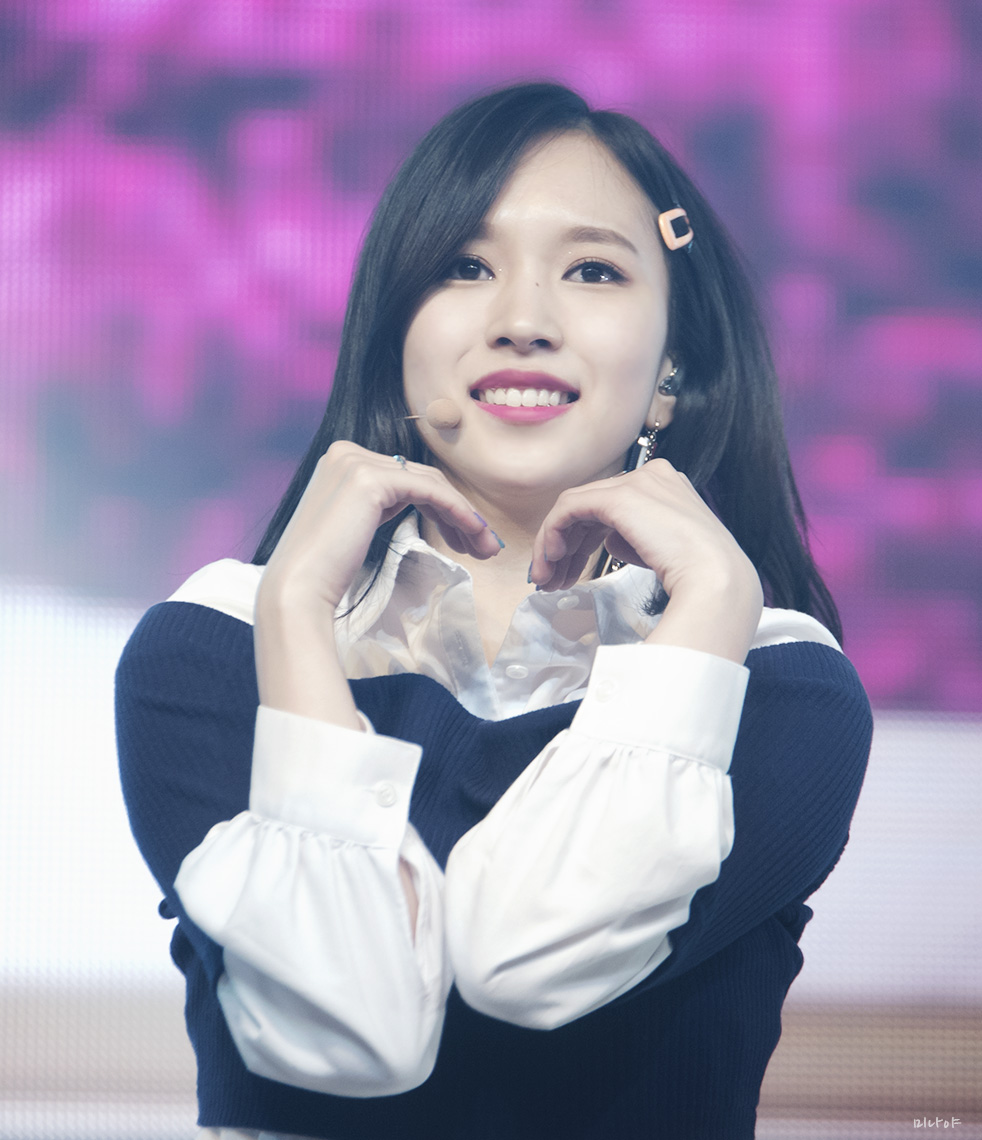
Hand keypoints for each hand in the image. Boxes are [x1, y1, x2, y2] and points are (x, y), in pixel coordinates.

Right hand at [260, 441, 501, 614]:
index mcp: (342, 460)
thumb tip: (425, 502)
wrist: (299, 590)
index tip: (467, 539)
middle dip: (458, 513)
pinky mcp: (372, 479)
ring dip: (465, 516)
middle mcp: (347, 452)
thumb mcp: (357, 524)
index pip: (407, 477)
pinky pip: (430, 491)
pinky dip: (458, 511)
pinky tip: (475, 534)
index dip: (443, 507)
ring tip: (487, 549)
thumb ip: (381, 503)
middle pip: (422, 478)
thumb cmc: (325, 571)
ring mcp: (358, 462)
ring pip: (431, 483)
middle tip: (485, 546)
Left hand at [529, 459, 762, 662]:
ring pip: (575, 507)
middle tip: (550, 580)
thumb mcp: (662, 551)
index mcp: (666, 487)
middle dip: (566, 547)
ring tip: (545, 579)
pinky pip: (570, 508)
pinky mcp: (618, 496)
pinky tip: (552, 560)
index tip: (568, 574)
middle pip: (591, 509)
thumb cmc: (698, 578)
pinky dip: (554, 533)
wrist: (715, 580)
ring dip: (554, 544)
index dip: (583, 542)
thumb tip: (608, 541)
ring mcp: (636, 482)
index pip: (610, 509)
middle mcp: (650, 477)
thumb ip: (634, 539)